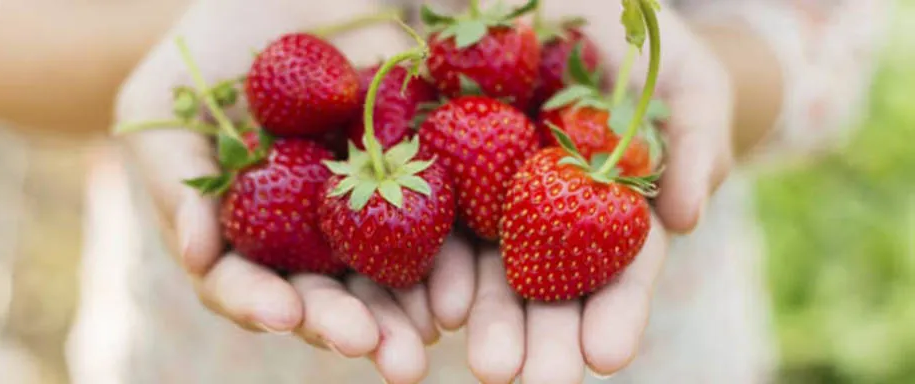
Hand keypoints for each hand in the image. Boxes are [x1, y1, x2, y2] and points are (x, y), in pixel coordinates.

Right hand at [114, 1, 477, 382]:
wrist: (276, 3)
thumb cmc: (201, 57)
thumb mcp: (161, 110)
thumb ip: (171, 181)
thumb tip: (198, 253)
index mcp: (241, 233)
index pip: (245, 284)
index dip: (259, 303)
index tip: (282, 313)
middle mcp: (300, 237)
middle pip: (321, 296)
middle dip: (348, 327)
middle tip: (383, 356)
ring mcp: (357, 213)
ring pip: (380, 278)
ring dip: (404, 316)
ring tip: (429, 335)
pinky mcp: (410, 179)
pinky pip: (430, 224)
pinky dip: (444, 261)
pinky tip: (460, 290)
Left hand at [461, 2, 734, 381]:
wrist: (575, 14)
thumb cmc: (650, 53)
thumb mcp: (689, 86)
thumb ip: (696, 144)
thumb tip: (688, 218)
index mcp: (617, 212)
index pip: (622, 273)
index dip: (616, 314)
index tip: (608, 357)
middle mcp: (556, 218)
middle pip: (551, 289)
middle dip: (545, 340)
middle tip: (535, 382)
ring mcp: (499, 198)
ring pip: (491, 269)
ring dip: (490, 322)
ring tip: (489, 368)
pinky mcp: (450, 169)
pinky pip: (438, 218)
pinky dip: (437, 266)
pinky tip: (435, 307)